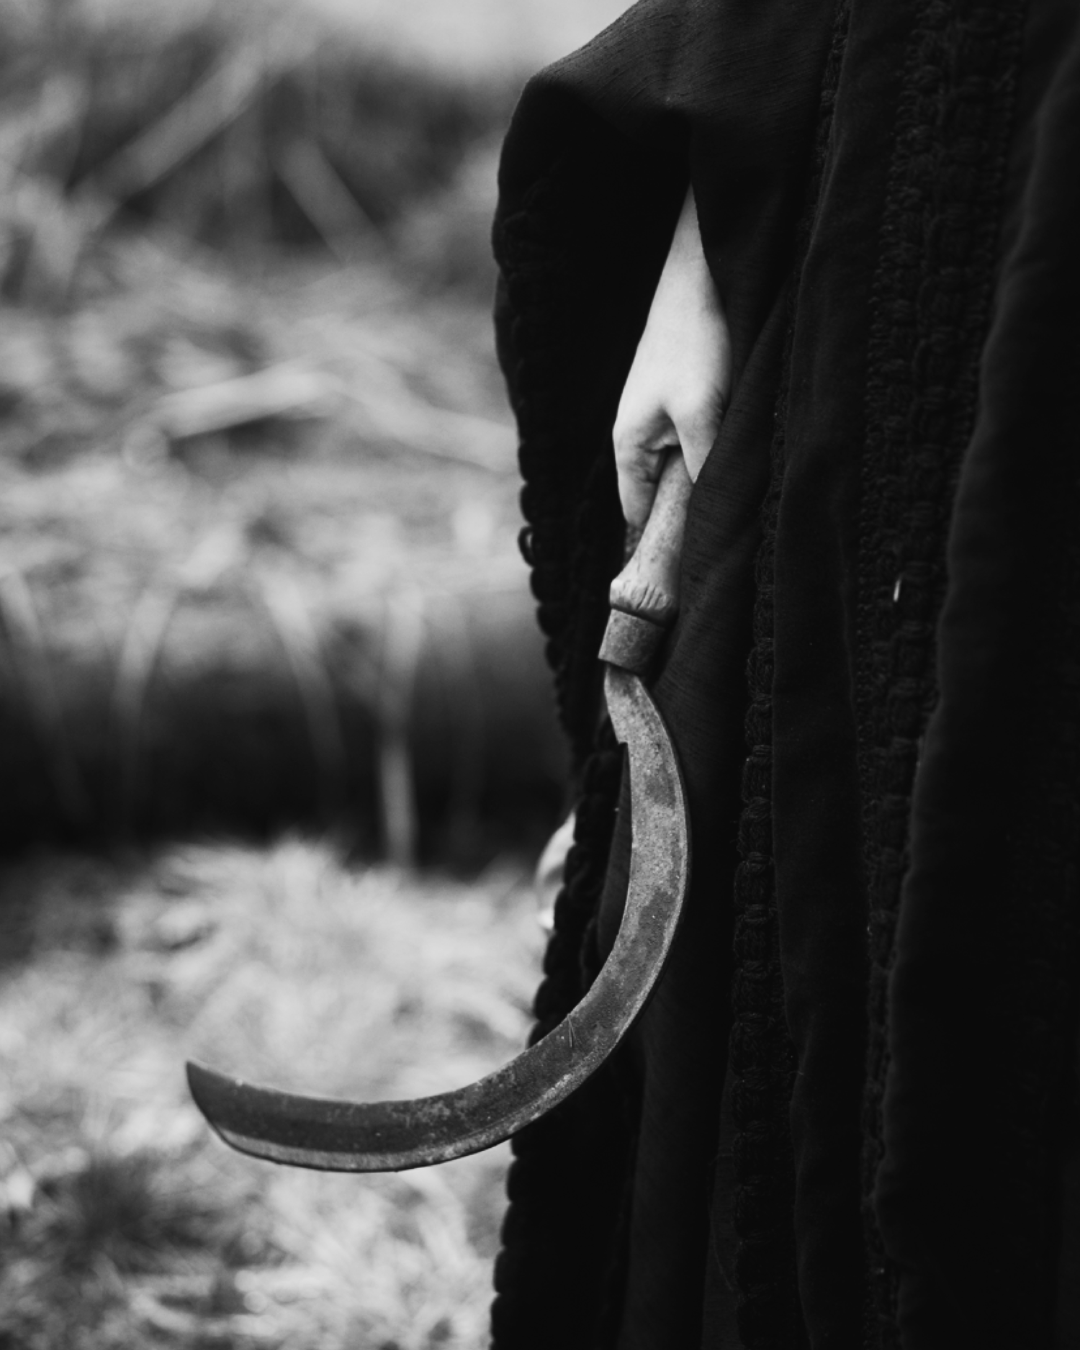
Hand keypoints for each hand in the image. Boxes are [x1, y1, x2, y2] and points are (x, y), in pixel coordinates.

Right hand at [612, 187, 730, 527]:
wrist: (703, 269)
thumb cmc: (696, 339)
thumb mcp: (702, 412)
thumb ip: (702, 471)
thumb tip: (707, 525)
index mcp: (630, 449)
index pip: (639, 522)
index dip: (662, 551)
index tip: (693, 583)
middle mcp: (640, 439)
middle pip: (662, 501)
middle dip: (689, 522)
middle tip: (727, 553)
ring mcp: (662, 419)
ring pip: (685, 473)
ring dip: (709, 488)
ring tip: (742, 513)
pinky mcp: (686, 400)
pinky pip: (698, 447)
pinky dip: (718, 458)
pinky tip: (745, 462)